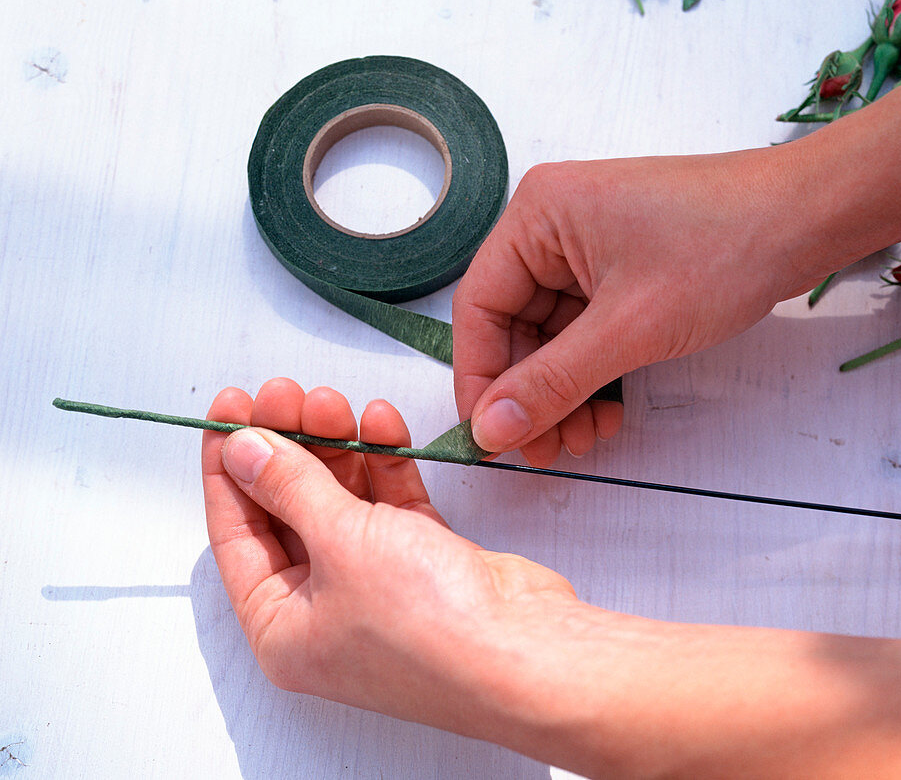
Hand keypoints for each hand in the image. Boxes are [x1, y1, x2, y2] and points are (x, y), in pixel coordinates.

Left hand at [200, 378, 578, 735]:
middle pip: (290, 514)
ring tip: (333, 401)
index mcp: (283, 629)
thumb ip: (291, 485)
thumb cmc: (426, 625)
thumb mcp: (339, 542)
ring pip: (342, 504)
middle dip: (289, 449)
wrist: (525, 651)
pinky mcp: (426, 566)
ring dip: (337, 449)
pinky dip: (385, 464)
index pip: (238, 536)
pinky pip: (391, 506)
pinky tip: (379, 422)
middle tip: (286, 395)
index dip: (229, 469)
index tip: (229, 412)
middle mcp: (326, 613)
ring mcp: (379, 588)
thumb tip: (244, 450)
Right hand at [452, 147, 826, 466]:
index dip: (480, 380)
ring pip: (553, 336)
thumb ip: (552, 383)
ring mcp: (590, 247)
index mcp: (536, 215)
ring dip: (564, 392)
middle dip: (531, 394)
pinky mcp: (623, 267)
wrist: (809, 218)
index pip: (479, 307)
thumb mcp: (627, 328)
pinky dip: (594, 374)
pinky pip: (588, 329)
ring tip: (586, 439)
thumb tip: (490, 431)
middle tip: (545, 453)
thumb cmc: (722, 249)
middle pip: (514, 326)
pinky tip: (608, 413)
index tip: (490, 439)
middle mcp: (553, 226)